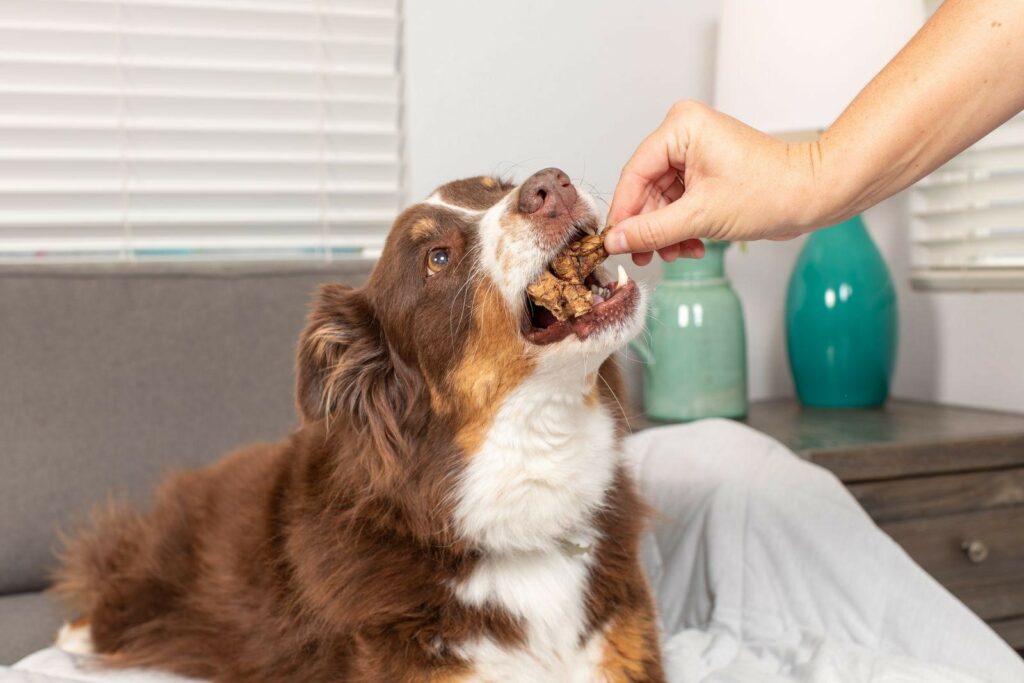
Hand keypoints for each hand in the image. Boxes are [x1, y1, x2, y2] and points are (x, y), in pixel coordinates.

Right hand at [605, 100, 822, 264]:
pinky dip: (681, 227)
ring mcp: (694, 153)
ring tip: (679, 253)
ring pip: (661, 201)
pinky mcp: (705, 171)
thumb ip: (651, 230)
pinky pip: (678, 202)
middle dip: (649, 227)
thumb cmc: (771, 191)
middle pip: (646, 189)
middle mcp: (683, 133)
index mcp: (680, 127)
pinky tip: (692, 246)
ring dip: (667, 232)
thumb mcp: (700, 216)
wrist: (813, 195)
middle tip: (646, 257)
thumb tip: (615, 241)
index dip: (624, 213)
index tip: (613, 244)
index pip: (634, 173)